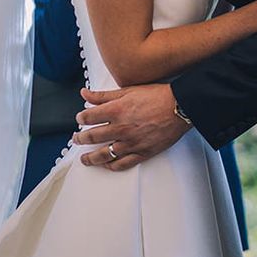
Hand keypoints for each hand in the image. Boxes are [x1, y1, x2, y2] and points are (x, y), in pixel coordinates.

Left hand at [72, 84, 190, 170]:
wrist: (179, 107)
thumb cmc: (156, 96)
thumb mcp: (127, 90)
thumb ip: (103, 95)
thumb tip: (85, 94)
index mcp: (116, 110)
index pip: (89, 117)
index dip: (81, 118)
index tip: (79, 119)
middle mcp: (121, 128)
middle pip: (93, 137)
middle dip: (81, 139)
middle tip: (76, 139)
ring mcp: (131, 143)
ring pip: (104, 154)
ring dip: (91, 158)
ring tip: (85, 159)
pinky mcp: (142, 152)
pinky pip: (123, 163)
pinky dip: (112, 166)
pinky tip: (107, 165)